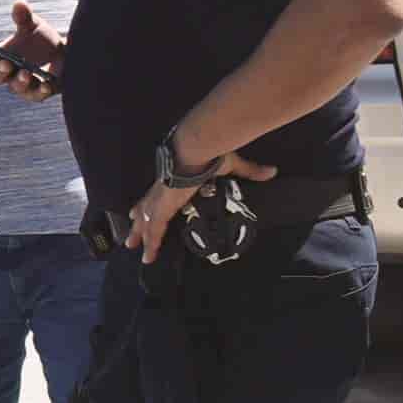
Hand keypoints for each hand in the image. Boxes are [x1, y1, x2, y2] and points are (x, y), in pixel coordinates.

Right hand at [0, 0, 64, 100]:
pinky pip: (37, 95)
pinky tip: (46, 84)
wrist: (67, 53)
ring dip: (19, 81)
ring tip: (26, 73)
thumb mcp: (33, 26)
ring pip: (14, 87)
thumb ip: (24, 18)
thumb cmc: (42, 40)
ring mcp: (22, 85)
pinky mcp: (40, 92)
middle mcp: (7, 73)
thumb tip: (20, 4)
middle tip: (5, 63)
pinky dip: (40, 90)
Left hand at [124, 148, 279, 264]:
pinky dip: (152, 243)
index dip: (150, 205)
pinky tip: (148, 255)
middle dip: (138, 223)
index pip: (158, 196)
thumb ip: (249, 171)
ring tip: (132, 248)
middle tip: (130, 237)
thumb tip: (271, 171)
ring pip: (146, 222)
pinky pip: (155, 230)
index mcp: (174, 180)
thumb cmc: (210, 153)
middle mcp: (162, 190)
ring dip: (140, 236)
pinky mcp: (164, 207)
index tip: (140, 213)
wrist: (197, 147)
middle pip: (145, 210)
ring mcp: (161, 199)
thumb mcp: (231, 164)